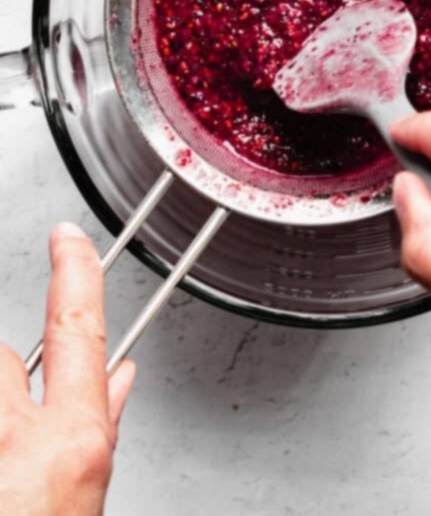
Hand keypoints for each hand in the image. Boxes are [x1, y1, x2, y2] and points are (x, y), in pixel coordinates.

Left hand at [0, 223, 134, 515]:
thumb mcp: (83, 495)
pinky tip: (0, 468)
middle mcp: (9, 436)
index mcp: (69, 449)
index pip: (78, 331)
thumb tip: (122, 375)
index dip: (74, 273)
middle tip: (2, 434)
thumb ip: (98, 427)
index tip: (66, 237)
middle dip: (0, 379)